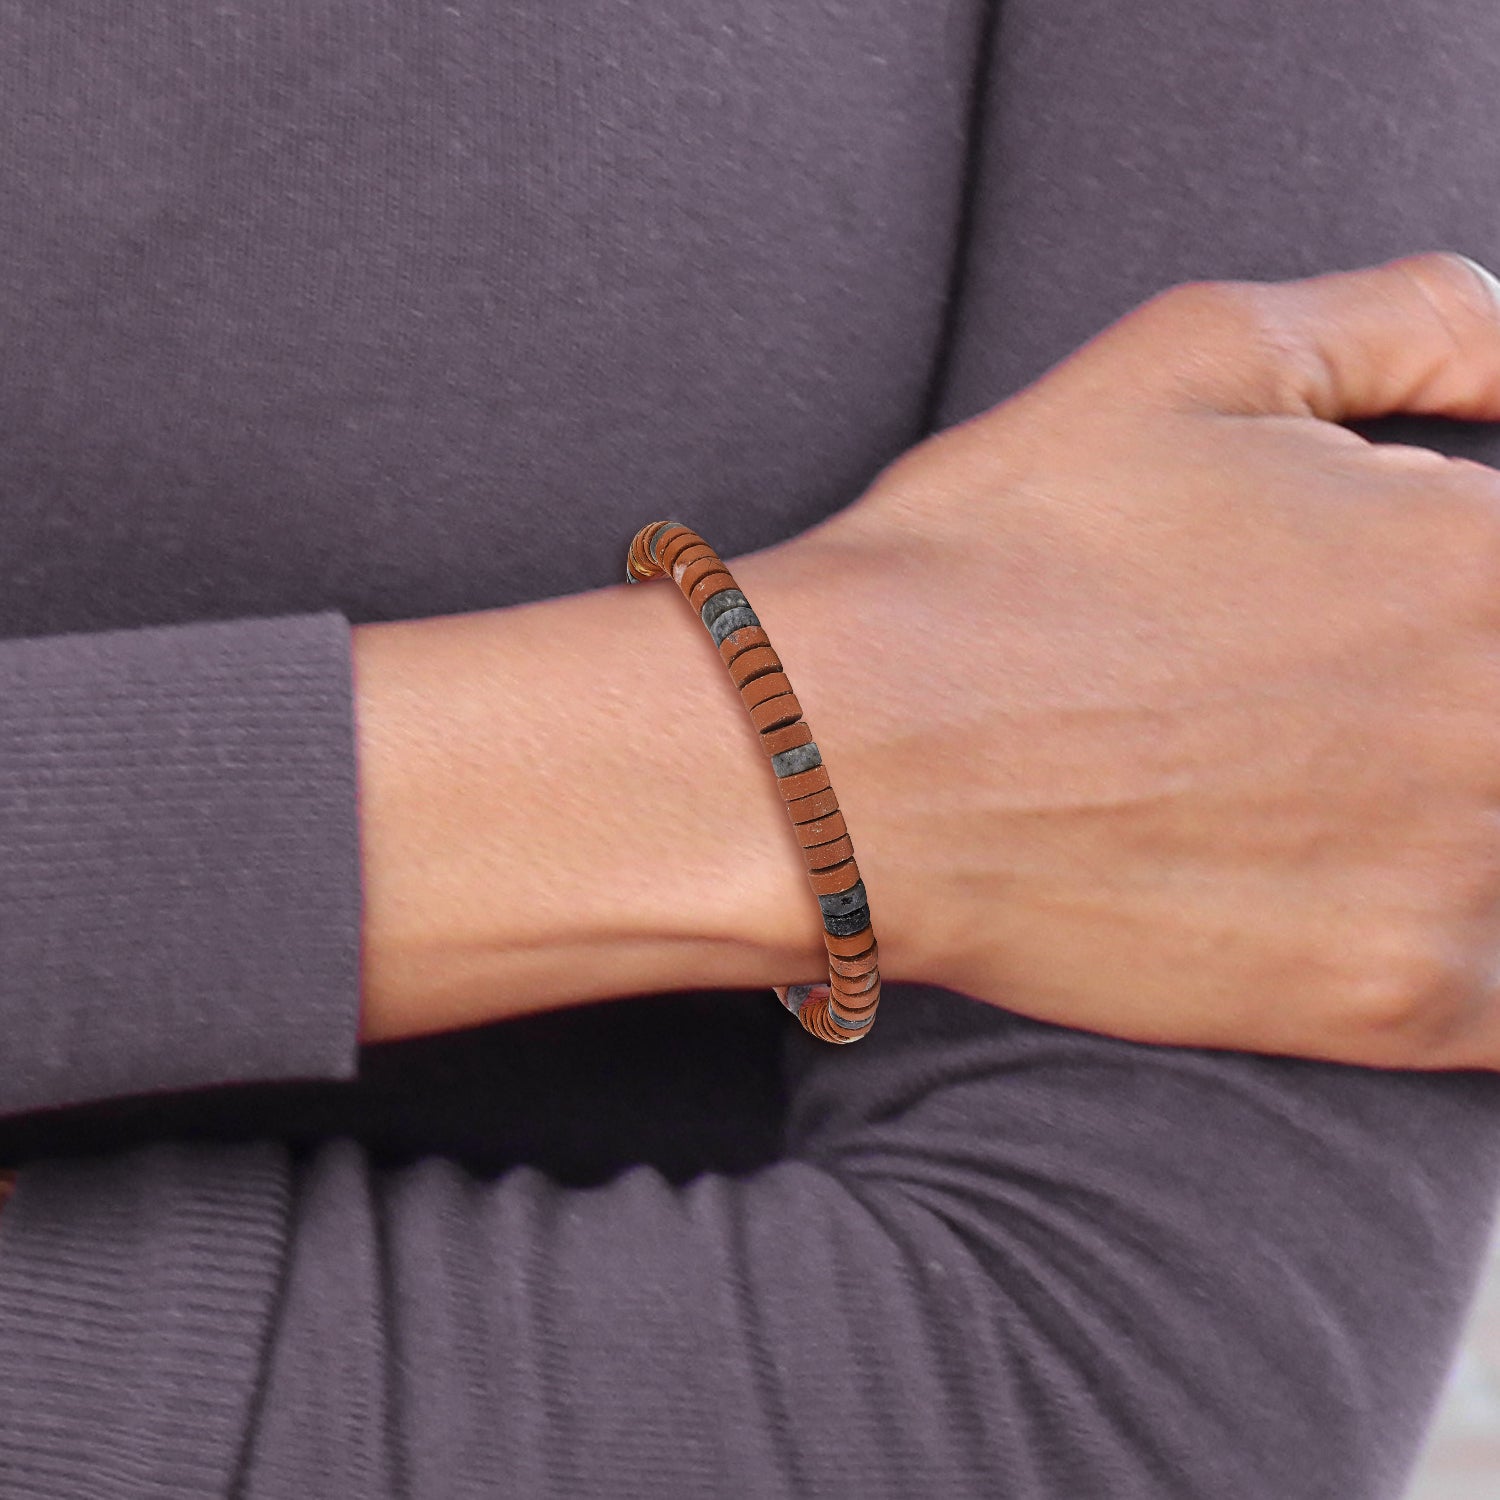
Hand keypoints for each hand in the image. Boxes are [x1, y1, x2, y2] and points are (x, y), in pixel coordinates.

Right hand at [767, 252, 1499, 1068]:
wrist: (845, 756)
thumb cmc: (994, 551)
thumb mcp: (1196, 355)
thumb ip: (1418, 319)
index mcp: (1479, 548)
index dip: (1472, 587)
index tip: (1400, 619)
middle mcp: (1499, 712)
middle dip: (1458, 697)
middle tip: (1314, 706)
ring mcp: (1461, 872)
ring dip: (1467, 816)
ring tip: (1320, 790)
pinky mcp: (1393, 1001)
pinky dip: (1476, 949)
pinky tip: (1377, 901)